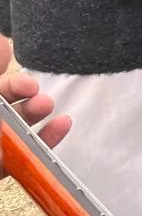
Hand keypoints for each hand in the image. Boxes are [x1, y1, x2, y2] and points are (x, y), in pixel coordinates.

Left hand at [0, 35, 70, 178]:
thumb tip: (2, 47)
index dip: (1, 68)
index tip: (9, 61)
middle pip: (2, 98)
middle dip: (20, 89)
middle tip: (32, 90)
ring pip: (17, 123)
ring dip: (36, 111)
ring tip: (47, 107)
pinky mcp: (1, 168)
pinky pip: (26, 152)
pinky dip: (47, 139)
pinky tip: (61, 125)